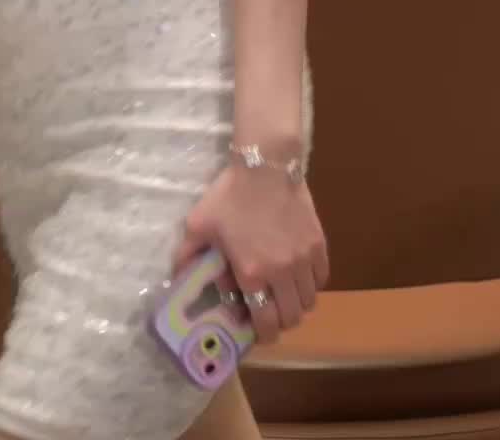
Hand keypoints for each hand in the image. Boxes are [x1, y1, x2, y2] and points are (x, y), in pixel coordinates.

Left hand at [173, 164, 327, 345]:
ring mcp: (304, 260)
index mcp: (253, 274)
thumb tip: (178, 279)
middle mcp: (283, 274)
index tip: (254, 331)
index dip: (262, 335)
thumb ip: (186, 256)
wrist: (265, 165)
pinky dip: (311, 283)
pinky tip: (298, 274)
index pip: (266, 324)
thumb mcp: (199, 225)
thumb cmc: (230, 195)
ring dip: (296, 304)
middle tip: (268, 311)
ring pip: (309, 301)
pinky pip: (321, 278)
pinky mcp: (319, 244)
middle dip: (280, 322)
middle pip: (292, 318)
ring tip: (284, 293)